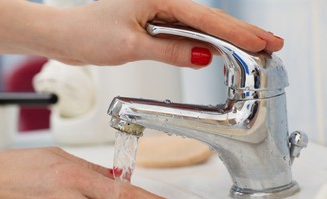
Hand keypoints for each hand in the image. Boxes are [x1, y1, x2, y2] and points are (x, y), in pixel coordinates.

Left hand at [50, 0, 283, 65]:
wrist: (65, 35)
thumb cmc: (88, 33)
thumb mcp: (131, 45)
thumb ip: (169, 50)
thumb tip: (203, 56)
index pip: (207, 19)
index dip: (238, 33)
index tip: (263, 42)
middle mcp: (161, 0)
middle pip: (209, 19)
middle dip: (241, 33)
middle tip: (270, 43)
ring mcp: (156, 12)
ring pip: (198, 27)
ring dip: (224, 39)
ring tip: (251, 48)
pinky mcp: (151, 25)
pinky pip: (182, 34)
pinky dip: (201, 43)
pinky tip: (216, 50)